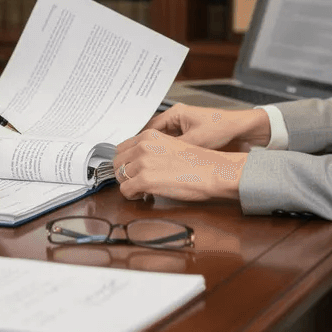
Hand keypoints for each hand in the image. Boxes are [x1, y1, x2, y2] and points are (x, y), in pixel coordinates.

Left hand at [112, 130, 245, 202]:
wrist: (214, 171)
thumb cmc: (199, 162)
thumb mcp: (171, 145)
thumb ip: (152, 149)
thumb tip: (138, 161)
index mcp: (150, 135)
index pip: (122, 148)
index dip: (126, 162)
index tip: (132, 170)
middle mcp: (143, 146)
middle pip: (117, 162)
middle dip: (125, 173)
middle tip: (137, 181)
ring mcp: (143, 162)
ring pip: (120, 177)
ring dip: (129, 185)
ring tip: (143, 189)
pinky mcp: (145, 180)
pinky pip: (125, 191)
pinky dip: (132, 196)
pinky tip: (145, 195)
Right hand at [144, 104, 270, 151]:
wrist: (241, 128)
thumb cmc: (222, 128)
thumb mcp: (195, 141)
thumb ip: (173, 148)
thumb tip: (156, 159)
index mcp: (175, 113)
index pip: (148, 128)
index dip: (140, 144)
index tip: (134, 156)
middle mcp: (177, 117)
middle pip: (153, 134)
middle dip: (147, 149)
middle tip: (140, 163)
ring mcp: (183, 125)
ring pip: (162, 140)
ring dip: (158, 151)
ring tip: (152, 164)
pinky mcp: (189, 133)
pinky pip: (172, 143)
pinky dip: (168, 152)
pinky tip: (167, 163)